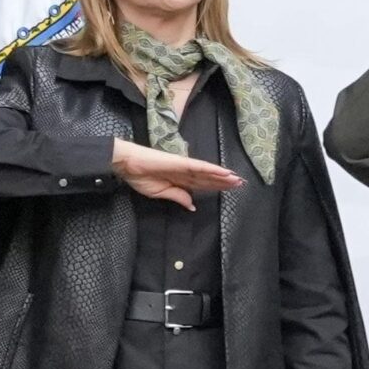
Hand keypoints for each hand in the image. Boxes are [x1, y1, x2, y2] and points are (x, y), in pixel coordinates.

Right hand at [110, 138, 242, 208]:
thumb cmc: (140, 178)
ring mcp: (185, 166)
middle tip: (241, 184)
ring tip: (237, 179)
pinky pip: (200, 167)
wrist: (128, 166)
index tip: (229, 190)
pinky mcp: (182, 162)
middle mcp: (185, 173)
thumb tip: (192, 205)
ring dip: (223, 176)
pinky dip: (213, 169)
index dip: (216, 187)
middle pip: (209, 179)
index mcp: (180, 180)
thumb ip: (178, 197)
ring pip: (208, 172)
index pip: (202, 185)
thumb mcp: (160, 193)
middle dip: (224, 182)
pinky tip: (224, 172)